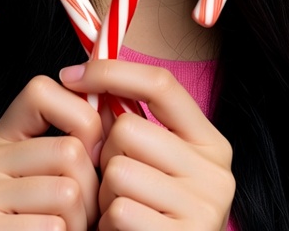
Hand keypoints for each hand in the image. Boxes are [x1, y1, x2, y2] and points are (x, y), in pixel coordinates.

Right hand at [0, 74, 102, 230]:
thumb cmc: (56, 226)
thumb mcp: (63, 174)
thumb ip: (80, 138)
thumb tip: (113, 106)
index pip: (41, 90)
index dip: (80, 116)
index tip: (91, 146)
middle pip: (69, 150)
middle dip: (92, 188)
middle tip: (82, 213)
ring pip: (67, 191)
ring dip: (81, 222)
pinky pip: (52, 226)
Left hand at [59, 61, 234, 230]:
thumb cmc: (152, 212)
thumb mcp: (156, 163)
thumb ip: (134, 125)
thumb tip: (82, 75)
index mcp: (210, 142)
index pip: (161, 84)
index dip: (112, 72)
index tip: (71, 75)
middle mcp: (216, 172)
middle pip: (128, 128)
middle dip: (106, 153)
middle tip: (115, 182)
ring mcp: (203, 208)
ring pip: (118, 170)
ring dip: (104, 193)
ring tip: (121, 209)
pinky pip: (119, 210)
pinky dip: (109, 223)